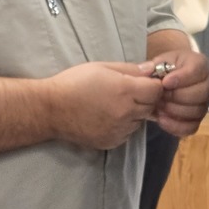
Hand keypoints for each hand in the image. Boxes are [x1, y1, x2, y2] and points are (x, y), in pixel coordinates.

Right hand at [48, 61, 163, 149]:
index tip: (142, 82)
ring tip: (114, 104)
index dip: (152, 84)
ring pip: (140, 120)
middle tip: (127, 91)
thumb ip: (130, 69)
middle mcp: (126, 113)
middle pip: (151, 106)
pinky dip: (124, 125)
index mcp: (125, 91)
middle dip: (145, 98)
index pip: (156, 90)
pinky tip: (108, 116)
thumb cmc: (74, 82)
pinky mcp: (112, 142)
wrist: (51, 109)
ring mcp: (119, 130)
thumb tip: (151, 70)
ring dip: (135, 112)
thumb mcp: (102, 67)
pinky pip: (128, 133)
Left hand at [140, 48, 208, 137]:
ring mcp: (205, 103)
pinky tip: (161, 119)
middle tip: (160, 95)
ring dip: (174, 110)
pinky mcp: (198, 119)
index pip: (196, 71)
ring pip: (196, 111)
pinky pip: (191, 127)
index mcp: (200, 65)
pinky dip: (175, 126)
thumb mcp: (161, 61)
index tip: (165, 82)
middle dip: (176, 96)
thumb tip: (148, 71)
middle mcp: (208, 84)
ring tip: (159, 105)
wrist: (168, 79)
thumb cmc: (167, 68)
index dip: (180, 78)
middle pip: (200, 94)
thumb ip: (154, 66)